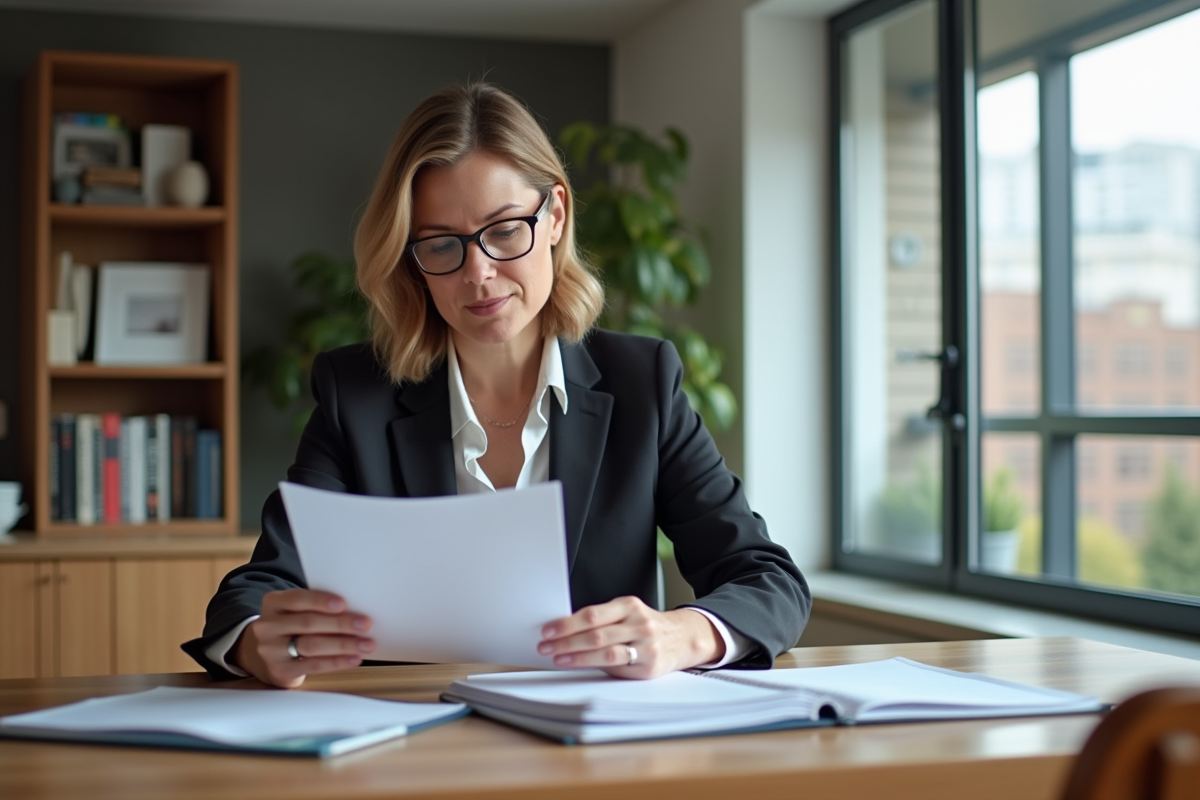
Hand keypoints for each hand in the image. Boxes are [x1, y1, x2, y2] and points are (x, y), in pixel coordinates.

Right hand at [233, 589, 374, 688]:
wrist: (268, 653)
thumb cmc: (293, 626)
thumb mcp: (296, 610)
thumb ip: (316, 607)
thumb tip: (355, 610)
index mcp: (273, 603)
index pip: (297, 599)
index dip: (321, 601)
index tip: (344, 604)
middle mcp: (268, 625)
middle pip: (308, 623)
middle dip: (341, 624)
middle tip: (365, 624)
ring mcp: (271, 650)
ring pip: (312, 645)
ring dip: (343, 644)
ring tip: (366, 644)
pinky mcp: (281, 670)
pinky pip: (313, 666)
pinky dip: (337, 662)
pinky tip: (354, 659)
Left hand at [537, 596, 723, 678]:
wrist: (682, 638)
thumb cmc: (645, 626)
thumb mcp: (628, 613)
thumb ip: (601, 620)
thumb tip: (564, 631)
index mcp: (629, 606)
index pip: (592, 615)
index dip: (567, 624)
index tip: (548, 630)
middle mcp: (639, 624)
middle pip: (596, 635)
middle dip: (566, 642)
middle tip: (546, 646)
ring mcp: (646, 647)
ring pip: (606, 653)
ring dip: (577, 657)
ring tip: (559, 658)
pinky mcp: (649, 667)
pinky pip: (618, 668)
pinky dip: (596, 668)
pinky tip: (582, 667)